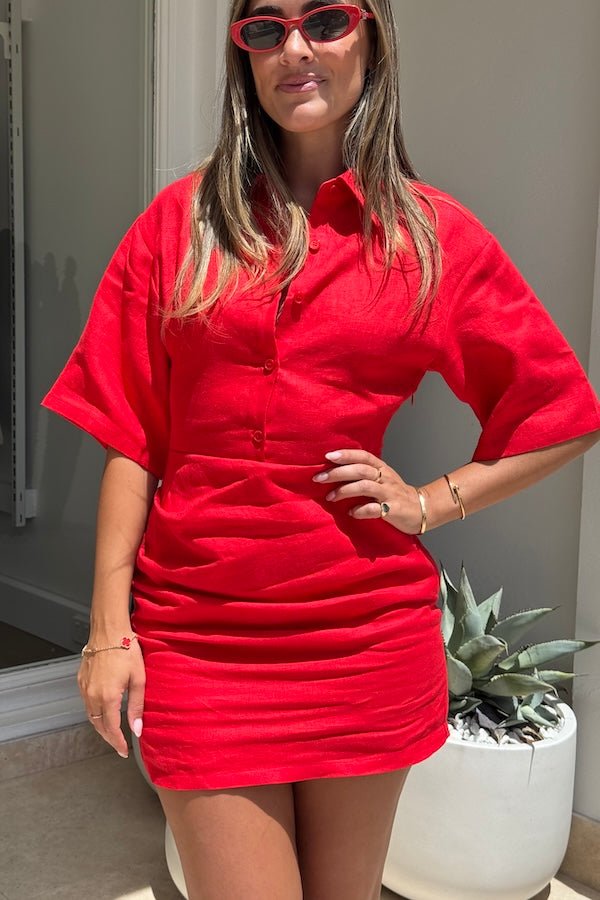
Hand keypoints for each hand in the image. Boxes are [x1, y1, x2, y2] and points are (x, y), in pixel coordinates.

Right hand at [78, 634, 145, 758]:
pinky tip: (103, 712)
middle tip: (119, 746)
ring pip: (90, 716)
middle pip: (98, 725)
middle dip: (109, 738)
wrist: (108, 631)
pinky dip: (94, 713)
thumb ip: (137, 706)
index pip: (111, 728)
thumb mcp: (138, 679)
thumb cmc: (126, 650)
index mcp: (107, 697)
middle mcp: (92, 695)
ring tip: (112, 733)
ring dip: (100, 726)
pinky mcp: (81, 680)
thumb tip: (137, 729)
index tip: (124, 751)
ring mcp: (84, 688)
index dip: (118, 742)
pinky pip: (86, 703)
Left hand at [313, 448, 422, 533]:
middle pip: (360, 470)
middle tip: (319, 478)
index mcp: (382, 468)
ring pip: (365, 486)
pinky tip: (351, 512)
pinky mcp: (393, 510)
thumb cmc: (395, 493)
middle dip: (337, 473)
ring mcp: (390, 493)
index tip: (328, 456)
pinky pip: (374, 509)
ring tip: (330, 497)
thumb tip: (335, 469)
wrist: (422, 509)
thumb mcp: (382, 478)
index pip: (363, 456)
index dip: (346, 454)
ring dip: (345, 491)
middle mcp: (386, 478)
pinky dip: (360, 510)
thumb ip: (363, 472)